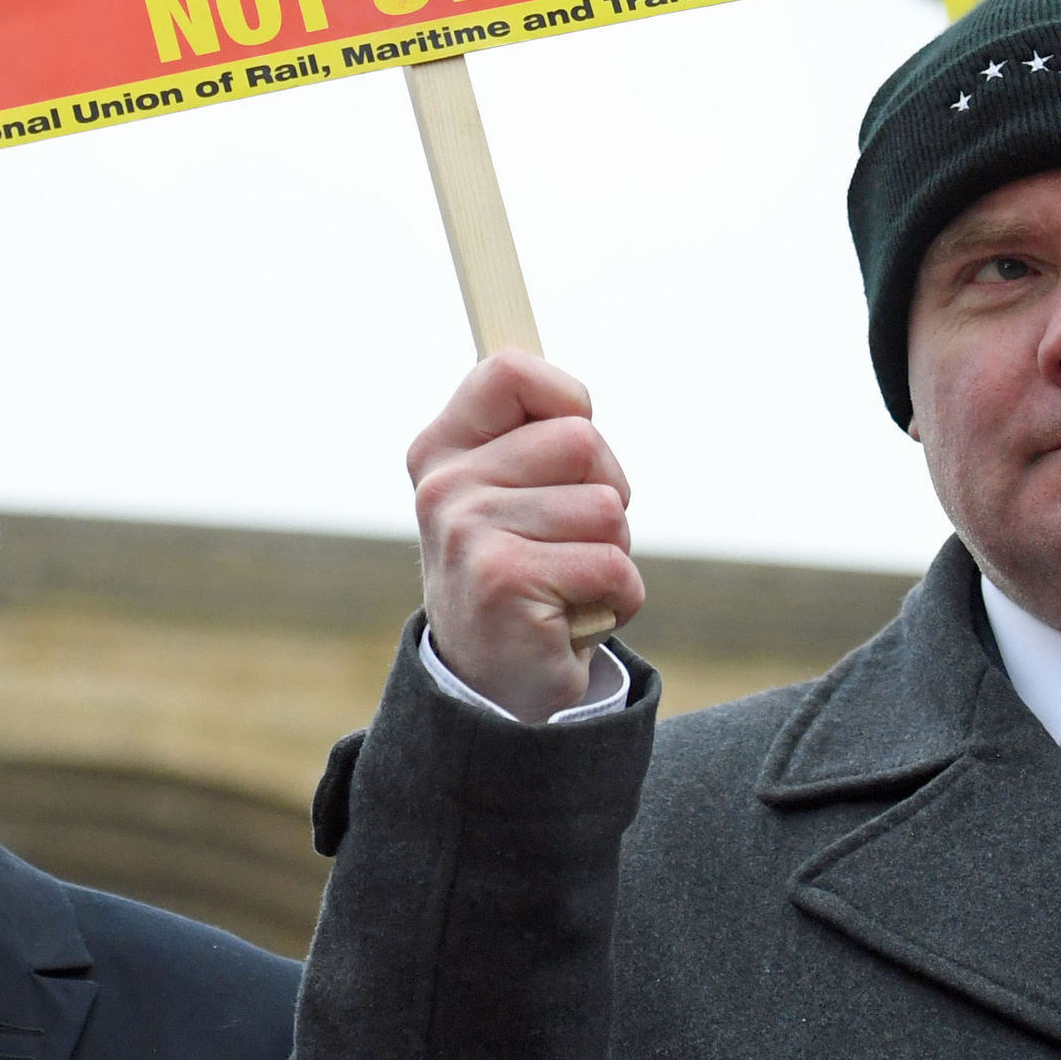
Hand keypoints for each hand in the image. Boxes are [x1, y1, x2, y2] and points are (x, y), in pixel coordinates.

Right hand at [410, 351, 645, 722]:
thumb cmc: (521, 571)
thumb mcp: (508, 495)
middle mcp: (444, 486)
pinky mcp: (504, 582)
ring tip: (568, 583)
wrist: (494, 688)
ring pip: (607, 508)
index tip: (571, 450)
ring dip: (612, 553)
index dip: (564, 398)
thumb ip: (531, 439)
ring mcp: (468, 533)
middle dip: (605, 493)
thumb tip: (575, 402)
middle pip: (582, 440)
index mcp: (441, 451)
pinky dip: (619, 599)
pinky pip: (614, 566)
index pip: (508, 371)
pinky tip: (576, 617)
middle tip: (568, 541)